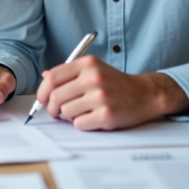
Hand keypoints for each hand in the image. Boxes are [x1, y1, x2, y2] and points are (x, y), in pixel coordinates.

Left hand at [36, 55, 188, 130]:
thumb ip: (69, 72)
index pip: (52, 78)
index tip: (43, 100)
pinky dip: (81, 124)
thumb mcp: (94, 69)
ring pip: (66, 112)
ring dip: (69, 116)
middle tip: (57, 112)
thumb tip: (44, 77)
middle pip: (56, 97)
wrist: (145, 94)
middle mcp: (94, 78)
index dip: (43, 91)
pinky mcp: (107, 115)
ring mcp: (101, 96)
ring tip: (81, 112)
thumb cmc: (115, 83)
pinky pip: (79, 124)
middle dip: (52, 108)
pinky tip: (92, 118)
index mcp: (87, 64)